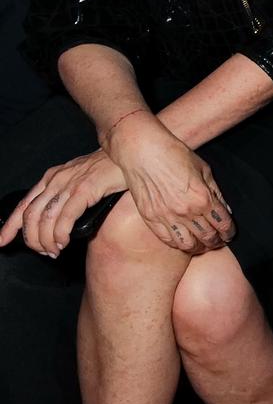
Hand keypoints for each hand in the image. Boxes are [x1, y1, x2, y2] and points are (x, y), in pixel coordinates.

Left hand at [1, 148, 128, 257]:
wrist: (130, 150)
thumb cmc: (111, 168)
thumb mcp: (82, 179)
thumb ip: (70, 195)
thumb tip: (64, 219)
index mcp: (52, 178)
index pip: (24, 205)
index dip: (10, 226)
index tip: (2, 240)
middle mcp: (55, 180)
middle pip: (31, 215)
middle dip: (31, 239)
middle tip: (42, 252)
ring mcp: (69, 184)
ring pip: (45, 219)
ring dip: (46, 240)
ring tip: (54, 251)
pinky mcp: (84, 190)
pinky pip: (65, 217)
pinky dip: (60, 234)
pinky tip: (64, 242)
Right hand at [104, 112, 232, 254]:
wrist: (143, 151)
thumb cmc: (175, 155)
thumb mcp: (204, 169)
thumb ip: (216, 192)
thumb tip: (226, 210)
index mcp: (203, 198)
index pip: (223, 224)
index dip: (229, 232)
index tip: (230, 234)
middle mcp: (186, 211)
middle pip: (208, 237)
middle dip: (217, 242)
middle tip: (218, 241)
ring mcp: (166, 216)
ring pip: (188, 245)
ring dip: (198, 247)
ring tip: (202, 245)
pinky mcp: (150, 218)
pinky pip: (167, 239)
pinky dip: (178, 244)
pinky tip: (184, 241)